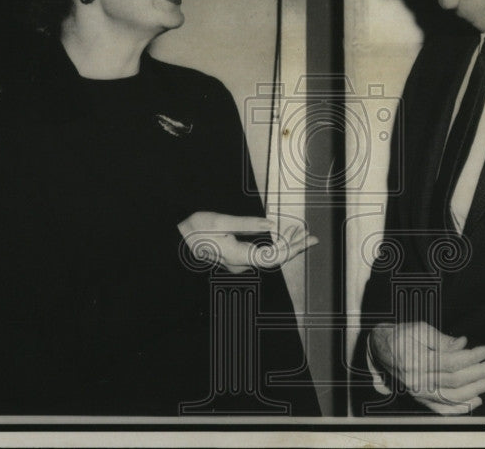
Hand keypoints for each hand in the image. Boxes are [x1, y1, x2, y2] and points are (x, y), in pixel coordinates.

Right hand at [178, 211, 317, 273]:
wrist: (173, 241)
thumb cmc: (192, 229)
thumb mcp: (219, 221)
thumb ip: (246, 223)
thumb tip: (272, 224)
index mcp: (237, 256)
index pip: (273, 257)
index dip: (292, 248)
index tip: (307, 239)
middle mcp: (240, 264)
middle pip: (274, 258)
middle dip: (293, 246)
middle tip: (311, 235)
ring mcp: (237, 263)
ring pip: (268, 257)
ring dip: (284, 245)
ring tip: (298, 232)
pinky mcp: (236, 258)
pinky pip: (260, 254)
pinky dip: (273, 245)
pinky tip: (281, 235)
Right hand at [368, 321, 484, 414]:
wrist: (380, 348)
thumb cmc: (401, 334)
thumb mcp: (420, 329)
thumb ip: (442, 339)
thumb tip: (464, 345)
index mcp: (416, 359)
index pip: (452, 361)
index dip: (475, 357)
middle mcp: (417, 380)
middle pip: (456, 380)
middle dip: (482, 373)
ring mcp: (418, 392)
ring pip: (453, 396)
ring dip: (478, 389)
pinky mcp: (419, 398)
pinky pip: (442, 409)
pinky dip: (460, 407)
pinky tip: (476, 401)